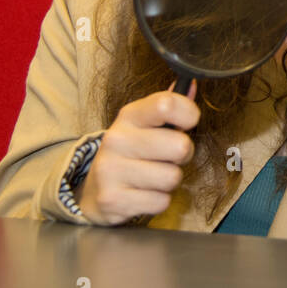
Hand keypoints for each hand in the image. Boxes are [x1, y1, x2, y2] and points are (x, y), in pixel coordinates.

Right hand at [76, 81, 198, 225]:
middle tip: (168, 157)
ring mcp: (111, 170)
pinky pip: (161, 202)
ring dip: (169, 181)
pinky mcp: (112, 199)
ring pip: (172, 177)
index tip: (188, 123)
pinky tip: (143, 193)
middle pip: (180, 146)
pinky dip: (158, 201)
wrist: (93, 189)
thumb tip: (193, 86)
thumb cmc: (132, 152)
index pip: (167, 104)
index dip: (189, 114)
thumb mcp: (145, 125)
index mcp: (129, 116)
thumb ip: (170, 107)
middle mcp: (116, 140)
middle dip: (182, 155)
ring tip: (153, 176)